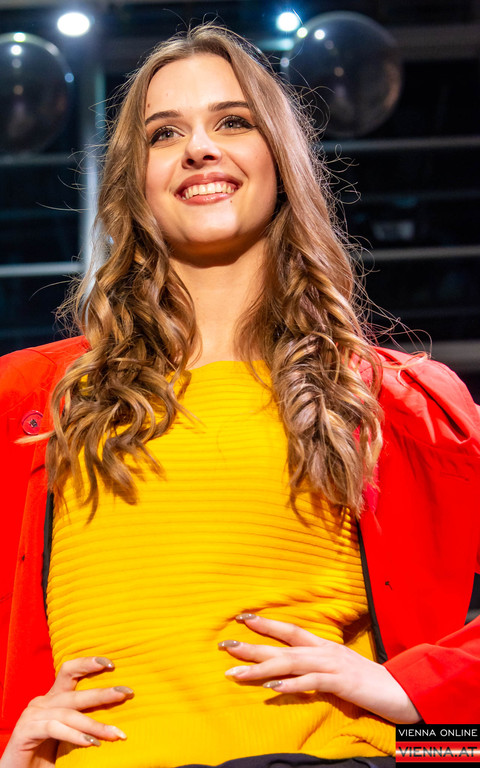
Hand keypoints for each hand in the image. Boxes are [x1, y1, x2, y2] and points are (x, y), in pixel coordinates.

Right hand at [0, 656, 133, 767]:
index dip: (88, 663)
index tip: (111, 664)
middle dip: (102, 692)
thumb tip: (120, 725)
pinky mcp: (26, 731)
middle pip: (75, 693)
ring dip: (94, 724)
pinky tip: (92, 743)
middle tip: (126, 692)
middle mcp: (42, 703)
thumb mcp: (69, 737)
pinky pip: (54, 729)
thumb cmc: (45, 757)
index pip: (69, 671)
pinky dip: (75, 735)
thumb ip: (85, 727)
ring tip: (116, 733)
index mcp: (53, 699)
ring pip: (68, 713)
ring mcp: (32, 715)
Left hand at [218, 614, 420, 723]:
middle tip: (225, 645)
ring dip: (260, 667)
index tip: (242, 618)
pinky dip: (290, 683)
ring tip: (235, 673)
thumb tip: (293, 672)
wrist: (403, 691)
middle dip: (252, 645)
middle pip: (283, 644)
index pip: (290, 630)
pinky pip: (311, 681)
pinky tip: (272, 687)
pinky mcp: (342, 682)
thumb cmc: (370, 684)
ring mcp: (333, 665)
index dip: (266, 623)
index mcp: (325, 646)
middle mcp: (325, 651)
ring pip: (290, 662)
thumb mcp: (339, 672)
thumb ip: (317, 668)